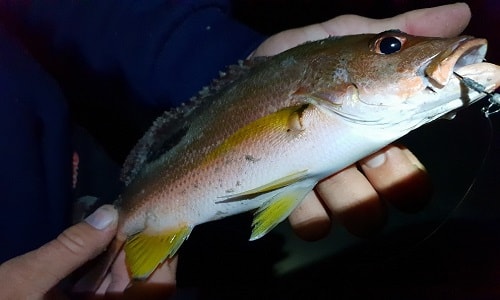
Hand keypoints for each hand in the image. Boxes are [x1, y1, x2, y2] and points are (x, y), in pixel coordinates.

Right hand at [0, 205, 175, 298]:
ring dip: (121, 254)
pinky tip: (98, 241)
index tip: (161, 222)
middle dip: (138, 248)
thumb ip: (70, 248)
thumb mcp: (27, 279)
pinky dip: (103, 266)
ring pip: (122, 284)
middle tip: (135, 212)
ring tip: (118, 220)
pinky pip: (103, 288)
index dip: (163, 256)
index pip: (155, 289)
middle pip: (140, 283)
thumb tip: (109, 214)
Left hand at [252, 3, 471, 239]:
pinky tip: (314, 220)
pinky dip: (314, 221)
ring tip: (355, 212)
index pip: (397, 152)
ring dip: (357, 209)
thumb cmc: (291, 65)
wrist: (234, 87)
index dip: (408, 173)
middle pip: (378, 183)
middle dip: (389, 193)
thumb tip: (462, 13)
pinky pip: (306, 216)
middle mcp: (345, 151)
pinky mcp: (285, 190)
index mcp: (364, 122)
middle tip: (395, 198)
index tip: (415, 188)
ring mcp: (315, 173)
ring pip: (348, 203)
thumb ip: (393, 32)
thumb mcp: (338, 41)